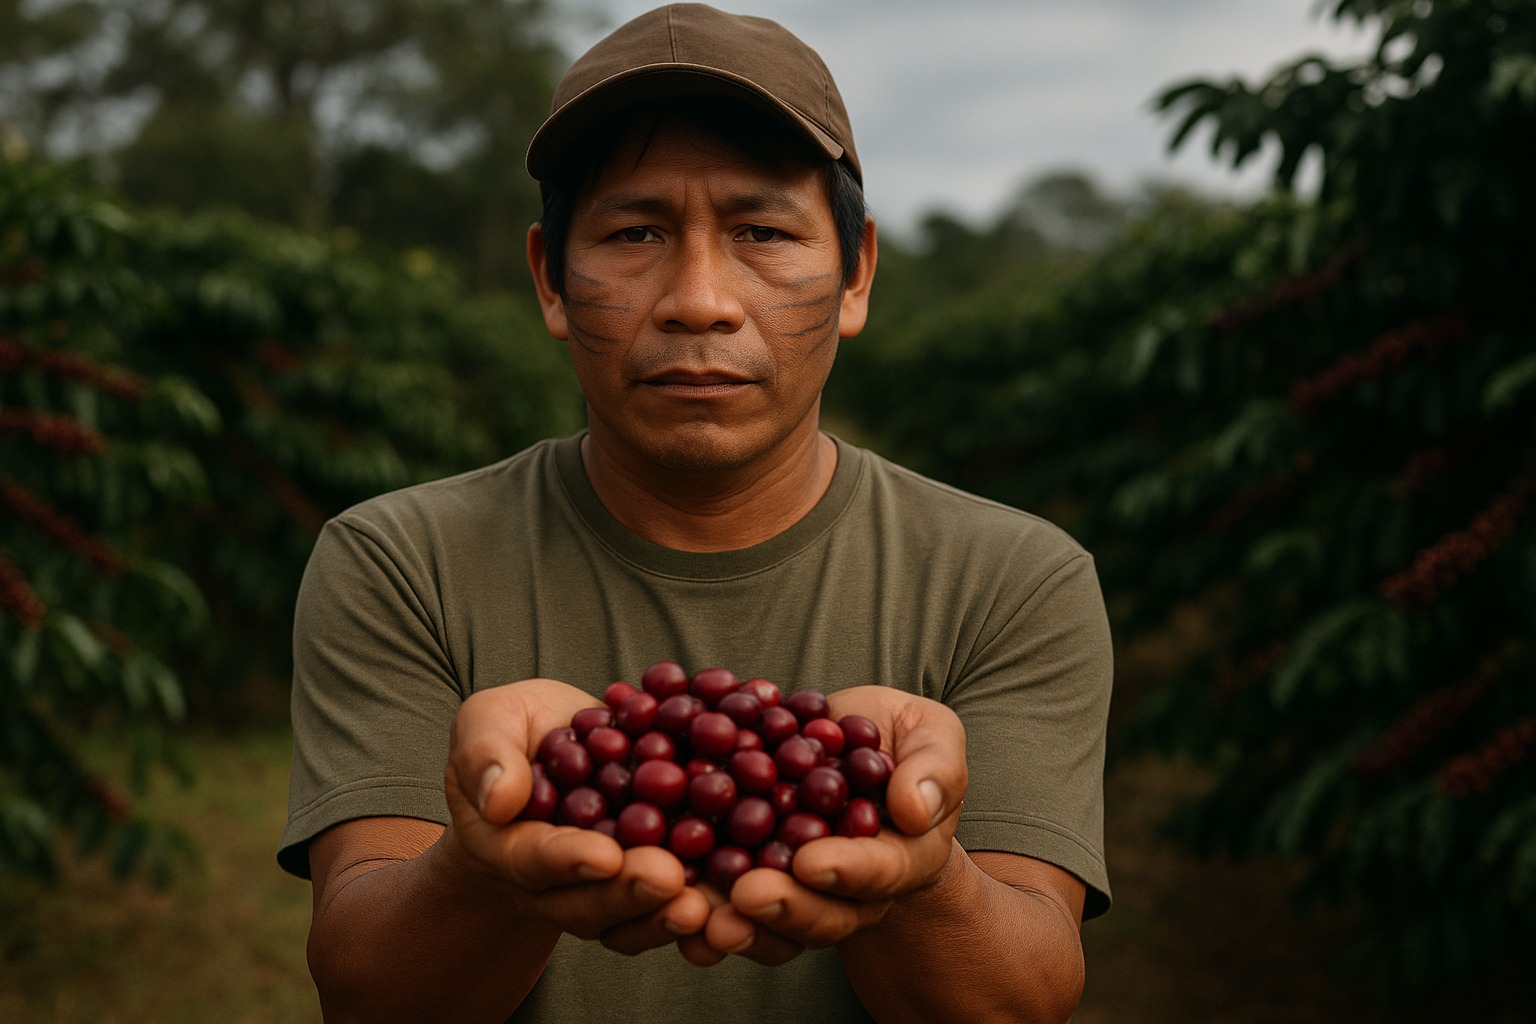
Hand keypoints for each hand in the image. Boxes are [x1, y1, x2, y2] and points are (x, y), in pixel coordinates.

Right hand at [443, 679, 711, 953]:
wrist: (557, 746)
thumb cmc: (515, 733)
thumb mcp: (489, 723)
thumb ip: (486, 754)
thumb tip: (500, 799)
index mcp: (511, 845)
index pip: (535, 858)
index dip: (569, 859)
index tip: (604, 856)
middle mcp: (557, 884)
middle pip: (591, 901)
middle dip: (629, 893)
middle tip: (668, 878)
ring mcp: (606, 890)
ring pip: (634, 917)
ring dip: (667, 914)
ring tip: (704, 904)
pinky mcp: (651, 882)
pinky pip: (673, 904)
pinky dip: (706, 904)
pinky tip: (741, 893)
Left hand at [677, 685, 966, 965]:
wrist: (850, 750)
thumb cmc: (898, 742)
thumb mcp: (930, 736)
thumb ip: (933, 768)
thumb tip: (913, 808)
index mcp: (900, 856)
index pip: (879, 870)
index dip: (848, 868)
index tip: (813, 861)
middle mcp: (848, 889)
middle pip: (821, 913)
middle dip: (785, 907)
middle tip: (748, 895)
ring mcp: (798, 892)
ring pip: (770, 924)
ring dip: (735, 924)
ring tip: (700, 917)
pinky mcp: (751, 878)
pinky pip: (728, 906)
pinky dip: (697, 909)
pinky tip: (667, 904)